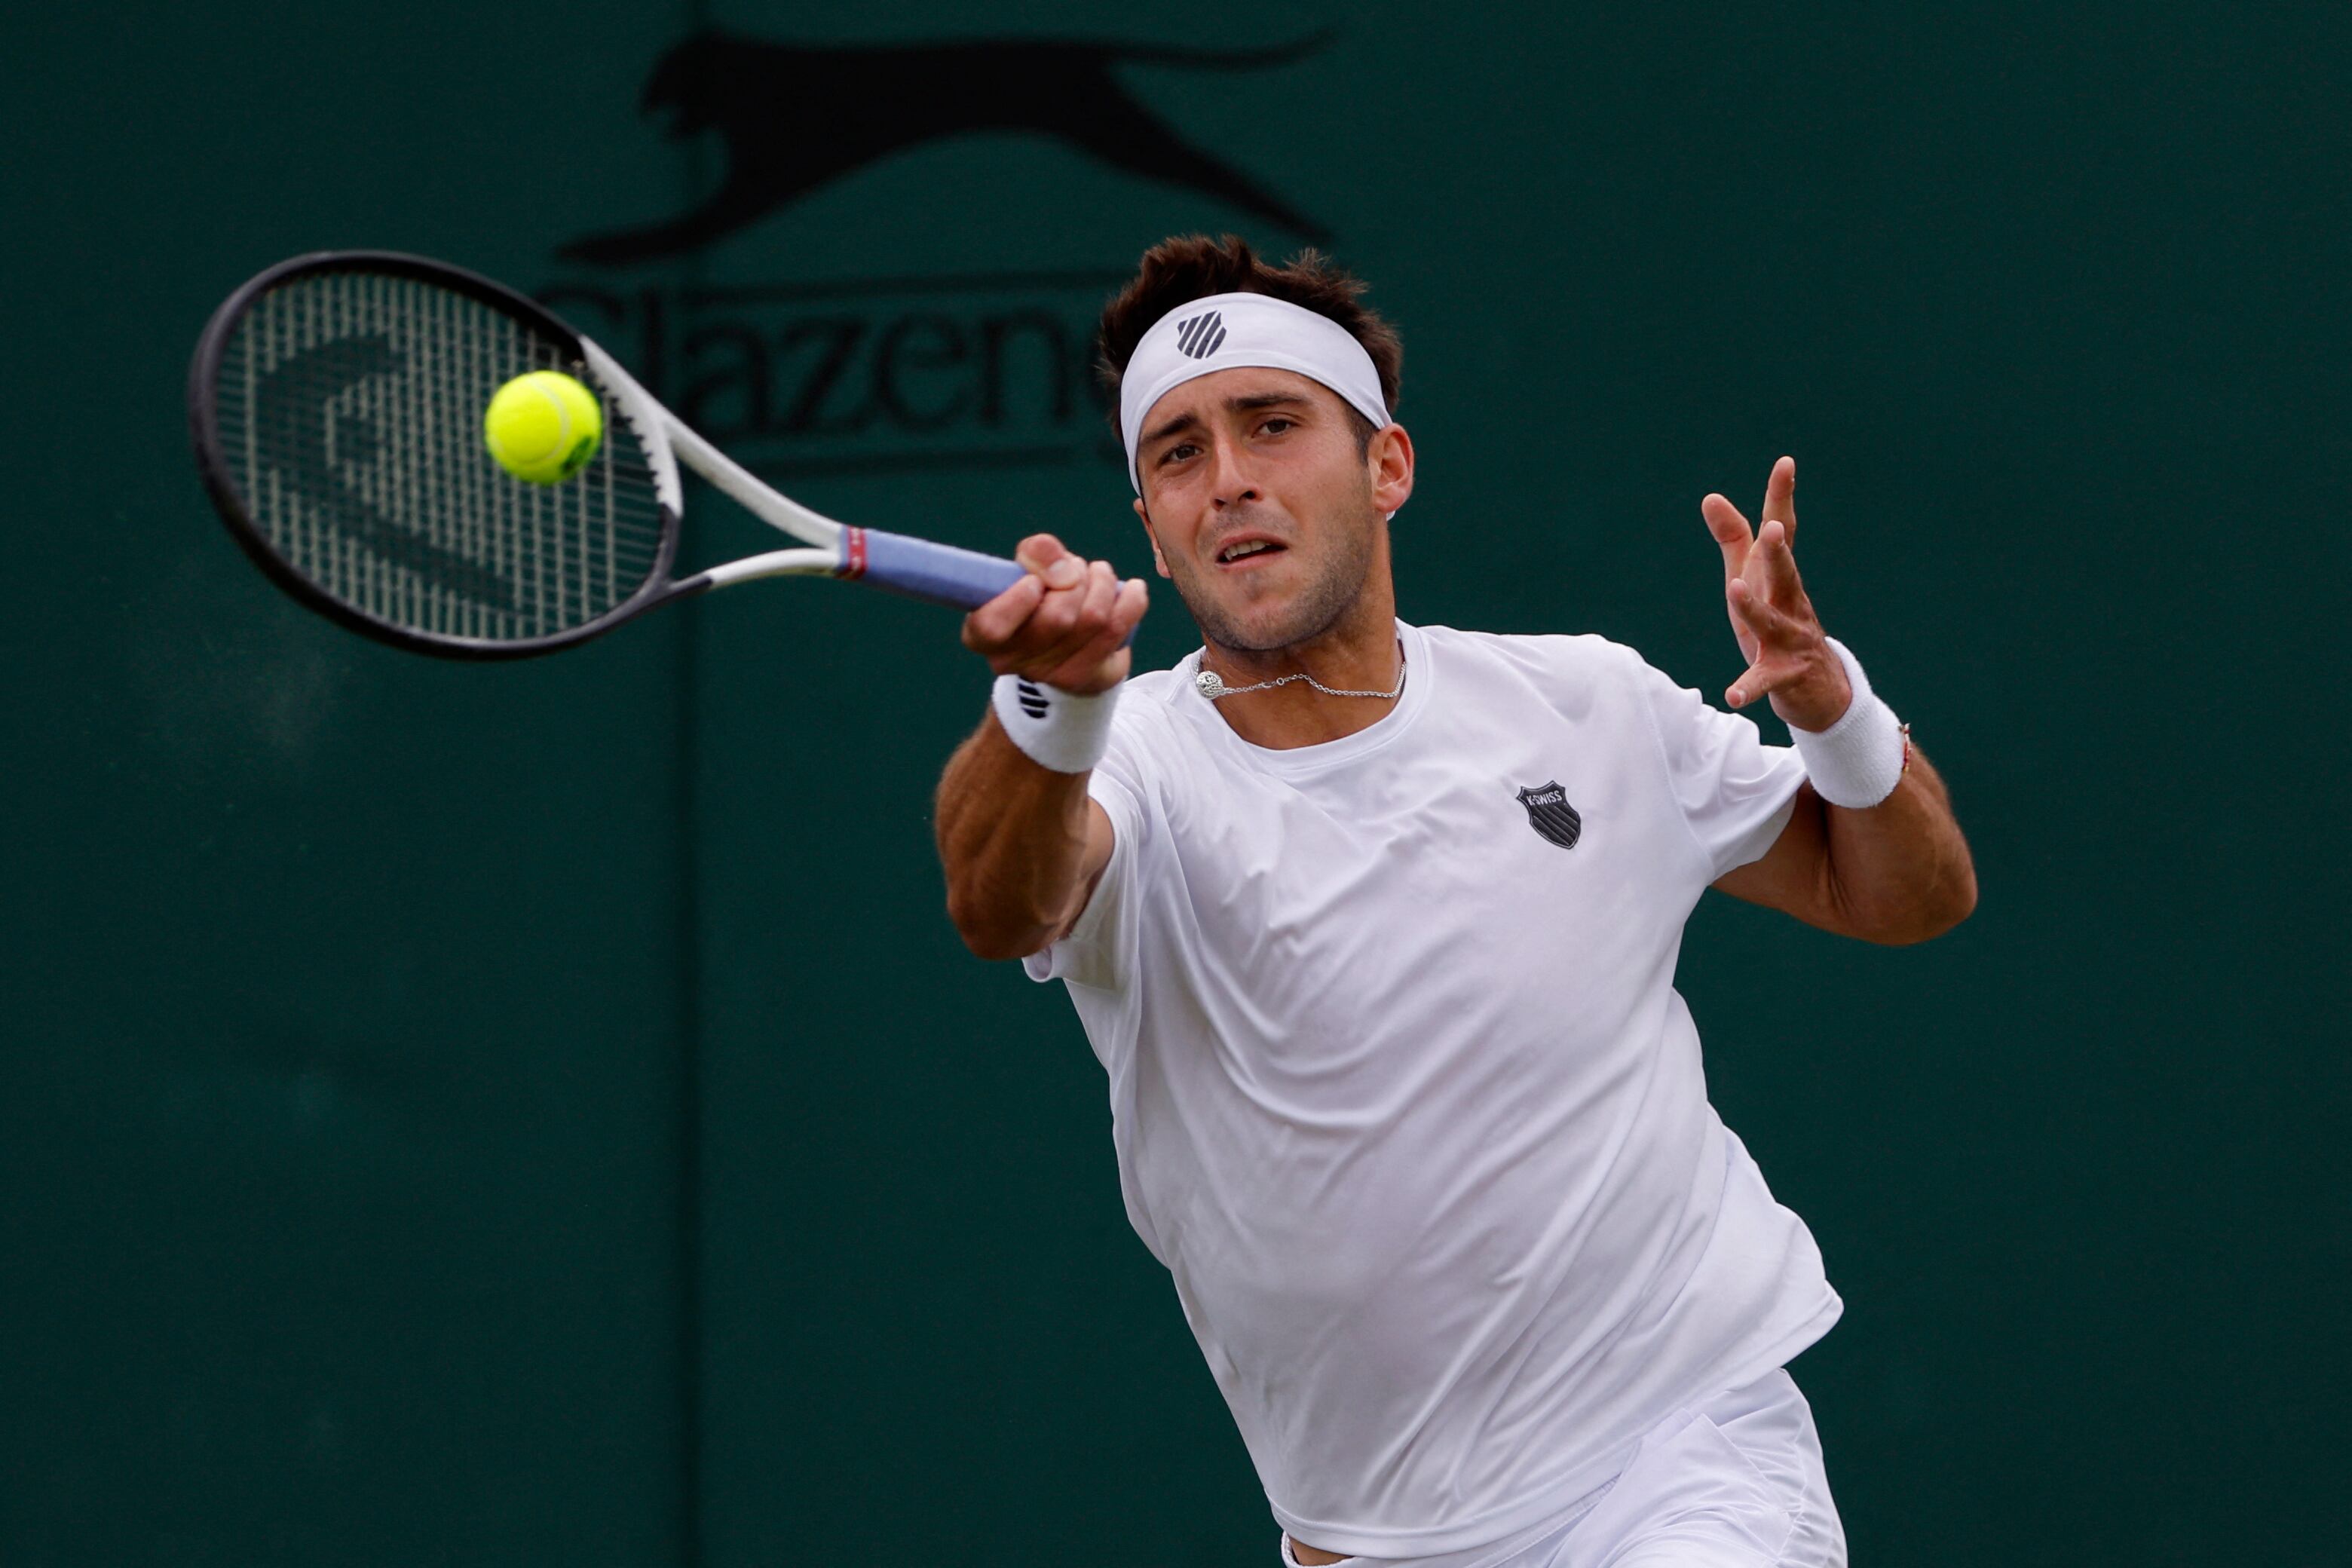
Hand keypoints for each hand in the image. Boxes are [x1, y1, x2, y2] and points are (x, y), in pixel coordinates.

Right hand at [962, 533, 1147, 694]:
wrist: (1062, 646)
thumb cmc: (1037, 598)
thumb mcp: (1026, 568)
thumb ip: (1036, 554)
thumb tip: (1064, 566)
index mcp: (984, 636)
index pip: (992, 625)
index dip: (1018, 599)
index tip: (1033, 581)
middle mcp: (1013, 661)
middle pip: (1057, 617)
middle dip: (1074, 579)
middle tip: (1075, 569)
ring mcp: (1052, 675)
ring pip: (1092, 619)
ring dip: (1102, 583)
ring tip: (1098, 573)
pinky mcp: (1088, 677)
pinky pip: (1118, 630)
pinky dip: (1131, 600)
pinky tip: (1131, 589)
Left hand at [1700, 456, 1851, 731]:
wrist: (1821, 689)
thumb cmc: (1779, 623)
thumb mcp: (1752, 579)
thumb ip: (1734, 539)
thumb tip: (1710, 496)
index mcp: (1779, 578)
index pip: (1783, 532)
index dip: (1782, 498)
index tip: (1786, 463)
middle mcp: (1791, 604)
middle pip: (1786, 575)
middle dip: (1780, 553)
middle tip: (1775, 528)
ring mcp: (1790, 640)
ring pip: (1773, 623)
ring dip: (1756, 608)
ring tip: (1736, 589)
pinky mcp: (1783, 675)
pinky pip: (1763, 681)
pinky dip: (1748, 688)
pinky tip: (1732, 695)